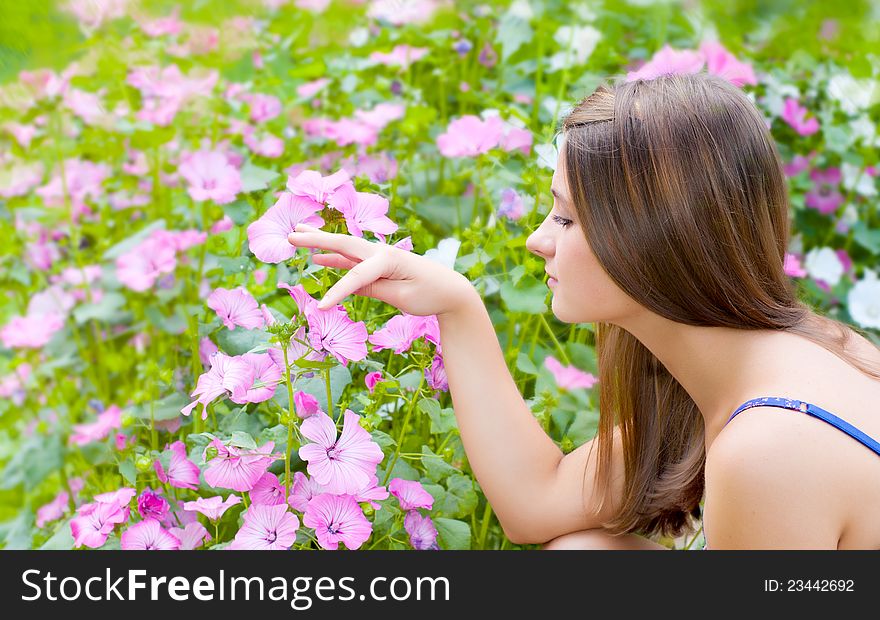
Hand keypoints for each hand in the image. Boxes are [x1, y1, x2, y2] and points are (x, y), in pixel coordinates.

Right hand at [287, 223, 475, 316]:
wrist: (451, 290)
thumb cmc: (430, 294)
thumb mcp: (403, 297)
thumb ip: (376, 289)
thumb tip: (351, 284)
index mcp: (389, 259)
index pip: (356, 276)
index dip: (337, 291)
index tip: (320, 308)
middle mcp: (381, 253)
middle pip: (344, 245)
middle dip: (317, 239)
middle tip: (291, 234)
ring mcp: (379, 257)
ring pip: (345, 248)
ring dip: (321, 242)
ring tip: (297, 234)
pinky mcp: (379, 265)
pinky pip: (352, 261)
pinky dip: (335, 259)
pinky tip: (318, 259)